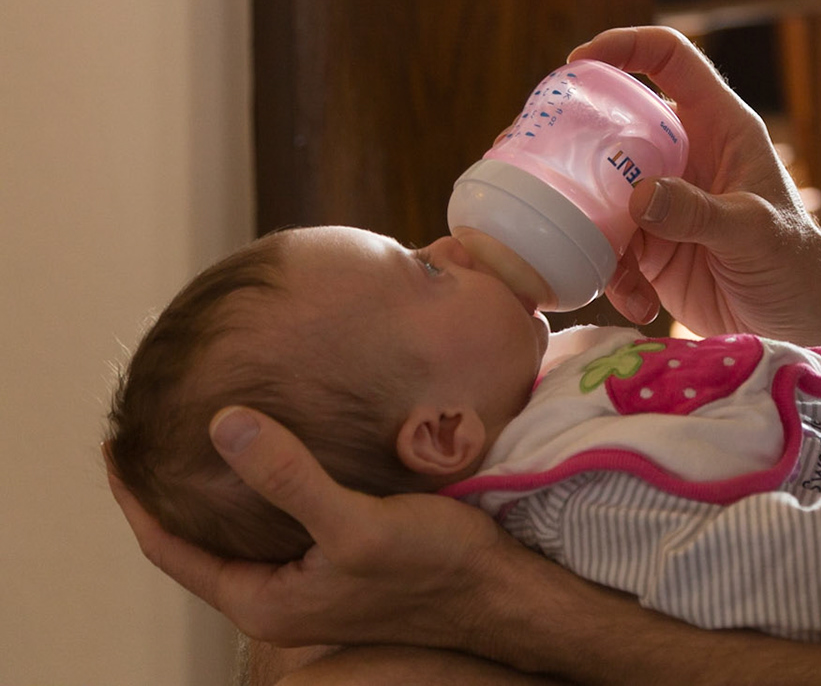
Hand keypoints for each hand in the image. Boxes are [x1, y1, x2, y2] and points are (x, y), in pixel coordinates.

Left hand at [106, 407, 531, 654]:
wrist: (499, 592)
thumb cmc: (432, 568)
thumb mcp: (356, 523)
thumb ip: (288, 477)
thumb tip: (223, 426)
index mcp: (263, 600)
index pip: (168, 547)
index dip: (134, 498)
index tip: (115, 446)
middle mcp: (277, 596)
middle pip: (197, 541)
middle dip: (169, 491)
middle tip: (153, 432)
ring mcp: (309, 582)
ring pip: (241, 531)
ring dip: (219, 487)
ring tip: (206, 434)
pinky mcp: (340, 562)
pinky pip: (282, 521)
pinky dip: (265, 486)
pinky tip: (279, 449)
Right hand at [569, 26, 820, 340]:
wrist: (801, 322)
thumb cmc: (795, 262)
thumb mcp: (753, 232)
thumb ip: (698, 212)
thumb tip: (638, 196)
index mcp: (720, 128)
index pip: (672, 60)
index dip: (627, 46)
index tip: (579, 60)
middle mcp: (686, 156)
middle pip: (618, 123)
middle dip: (575, 137)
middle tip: (532, 155)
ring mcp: (664, 201)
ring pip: (602, 190)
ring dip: (585, 220)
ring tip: (575, 248)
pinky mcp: (652, 247)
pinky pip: (611, 248)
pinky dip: (613, 275)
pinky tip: (637, 303)